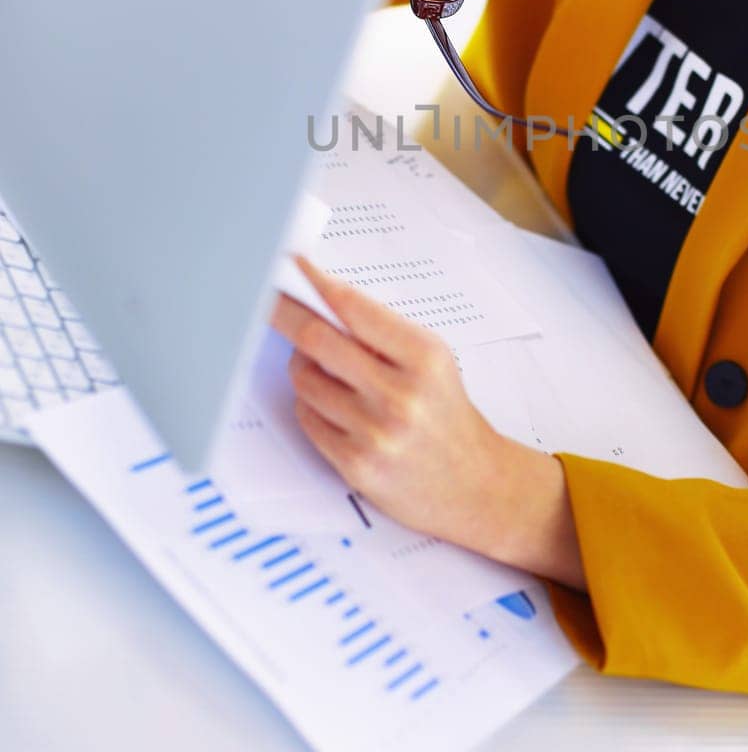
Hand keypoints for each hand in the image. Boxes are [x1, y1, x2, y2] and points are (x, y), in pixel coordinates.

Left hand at [268, 255, 519, 549]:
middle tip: (268, 302)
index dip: (314, 283)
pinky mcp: (356, 464)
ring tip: (326, 370)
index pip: (353, 308)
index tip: (292, 267)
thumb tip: (321, 300)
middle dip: (286, 314)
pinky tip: (335, 406)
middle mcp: (400, 394)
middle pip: (317, 340)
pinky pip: (307, 418)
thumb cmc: (447, 415)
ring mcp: (375, 432)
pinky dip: (310, 404)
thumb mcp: (433, 362)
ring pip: (305, 380)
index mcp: (424, 357)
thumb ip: (382, 333)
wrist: (474, 484)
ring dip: (303, 367)